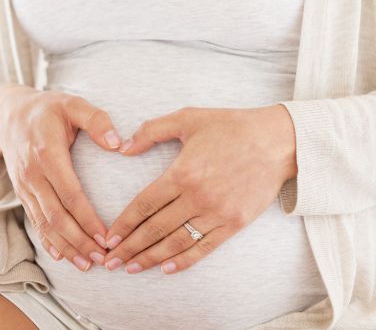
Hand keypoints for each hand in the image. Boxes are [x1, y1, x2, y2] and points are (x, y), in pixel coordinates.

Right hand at [0, 85, 125, 271]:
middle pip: (57, 216)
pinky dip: (48, 241)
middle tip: (104, 259)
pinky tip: (62, 256)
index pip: (70, 194)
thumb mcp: (72, 103)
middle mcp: (32, 174)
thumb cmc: (46, 109)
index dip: (88, 218)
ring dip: (66, 247)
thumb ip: (96, 120)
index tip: (108, 236)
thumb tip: (118, 143)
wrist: (7, 114)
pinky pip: (34, 221)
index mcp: (47, 154)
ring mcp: (25, 186)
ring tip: (88, 265)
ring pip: (45, 223)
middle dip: (80, 241)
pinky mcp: (21, 192)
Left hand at [100, 105, 297, 274]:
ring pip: (177, 242)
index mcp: (182, 173)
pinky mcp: (235, 223)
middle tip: (110, 262)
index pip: (144, 205)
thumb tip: (123, 148)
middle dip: (130, 247)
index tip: (108, 238)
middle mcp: (197, 197)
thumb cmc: (230, 126)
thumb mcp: (187, 118)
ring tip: (131, 269)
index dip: (124, 224)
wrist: (278, 141)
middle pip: (155, 229)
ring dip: (151, 258)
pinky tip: (166, 269)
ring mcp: (217, 213)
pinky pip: (205, 247)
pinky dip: (184, 260)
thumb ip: (151, 131)